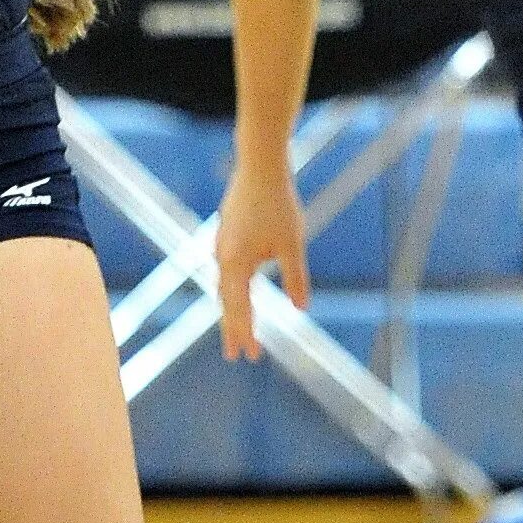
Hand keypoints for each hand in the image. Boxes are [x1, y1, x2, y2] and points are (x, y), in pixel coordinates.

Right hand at [215, 164, 310, 359]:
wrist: (259, 166)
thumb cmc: (278, 204)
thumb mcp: (292, 244)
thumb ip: (295, 278)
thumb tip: (300, 308)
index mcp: (235, 263)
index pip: (239, 308)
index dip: (245, 333)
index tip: (251, 356)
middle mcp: (222, 257)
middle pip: (226, 302)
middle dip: (232, 329)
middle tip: (235, 356)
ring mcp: (221, 246)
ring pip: (224, 287)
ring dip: (231, 310)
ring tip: (237, 330)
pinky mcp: (226, 235)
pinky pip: (226, 271)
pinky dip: (231, 290)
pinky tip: (237, 292)